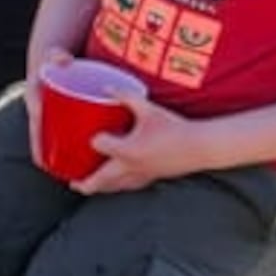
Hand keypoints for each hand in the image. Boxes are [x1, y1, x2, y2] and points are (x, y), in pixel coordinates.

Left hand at [74, 90, 199, 194]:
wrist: (202, 147)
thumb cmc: (175, 128)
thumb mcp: (148, 108)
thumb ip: (125, 96)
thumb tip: (105, 87)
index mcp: (127, 150)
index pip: (99, 146)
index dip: (94, 139)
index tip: (93, 134)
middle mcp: (132, 167)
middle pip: (102, 179)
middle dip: (86, 183)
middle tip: (73, 183)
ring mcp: (143, 175)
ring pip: (117, 187)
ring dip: (102, 188)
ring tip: (90, 188)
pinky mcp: (154, 178)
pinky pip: (131, 186)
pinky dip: (120, 186)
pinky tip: (119, 184)